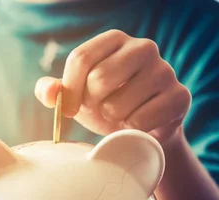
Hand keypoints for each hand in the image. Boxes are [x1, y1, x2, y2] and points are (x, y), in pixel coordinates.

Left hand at [35, 29, 191, 145]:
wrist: (141, 127)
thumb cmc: (104, 104)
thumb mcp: (76, 95)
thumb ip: (54, 90)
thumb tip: (48, 93)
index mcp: (114, 40)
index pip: (80, 58)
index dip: (68, 90)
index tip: (67, 110)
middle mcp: (143, 47)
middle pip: (99, 80)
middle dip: (92, 104)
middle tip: (101, 109)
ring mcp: (164, 70)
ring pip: (117, 105)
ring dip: (112, 119)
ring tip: (121, 115)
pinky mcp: (179, 96)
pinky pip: (139, 122)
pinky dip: (132, 131)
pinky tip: (139, 123)